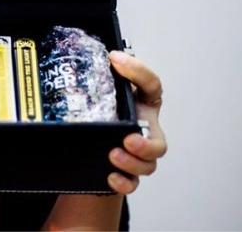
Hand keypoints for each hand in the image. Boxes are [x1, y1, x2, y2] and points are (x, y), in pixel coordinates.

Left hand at [106, 51, 166, 193]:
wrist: (93, 147)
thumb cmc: (103, 113)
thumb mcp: (100, 92)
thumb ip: (98, 77)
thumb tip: (83, 59)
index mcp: (142, 105)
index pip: (151, 85)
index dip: (138, 71)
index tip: (114, 57)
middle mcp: (145, 131)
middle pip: (158, 141)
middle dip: (146, 143)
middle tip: (128, 137)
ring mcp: (139, 155)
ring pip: (148, 165)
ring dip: (133, 162)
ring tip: (113, 155)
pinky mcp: (127, 173)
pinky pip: (132, 183)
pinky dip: (123, 182)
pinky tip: (111, 177)